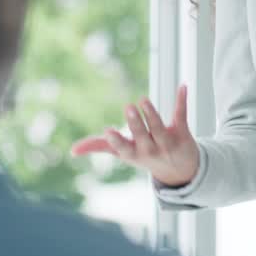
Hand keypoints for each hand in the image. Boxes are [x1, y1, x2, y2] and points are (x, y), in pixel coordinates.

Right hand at [71, 84, 200, 187]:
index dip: (116, 141)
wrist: (180, 169)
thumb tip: (73, 150)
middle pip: (142, 136)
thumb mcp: (123, 153)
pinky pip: (181, 116)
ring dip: (152, 114)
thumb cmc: (144, 155)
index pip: (124, 149)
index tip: (108, 131)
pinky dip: (181, 101)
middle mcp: (151, 149)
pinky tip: (182, 86)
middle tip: (129, 107)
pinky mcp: (183, 132)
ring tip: (143, 99)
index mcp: (134, 153)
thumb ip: (99, 147)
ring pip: (160, 128)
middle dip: (136, 123)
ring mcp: (167, 142)